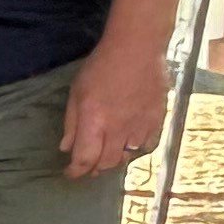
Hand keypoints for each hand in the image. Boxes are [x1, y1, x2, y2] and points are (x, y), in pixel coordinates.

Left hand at [62, 42, 167, 178]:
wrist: (138, 50)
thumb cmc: (101, 66)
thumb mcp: (77, 91)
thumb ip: (72, 122)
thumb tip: (66, 148)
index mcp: (95, 121)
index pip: (85, 158)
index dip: (76, 171)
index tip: (70, 174)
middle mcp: (118, 130)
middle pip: (107, 163)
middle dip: (94, 169)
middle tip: (87, 168)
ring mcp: (140, 127)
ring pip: (127, 157)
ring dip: (114, 161)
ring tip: (106, 157)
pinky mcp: (157, 122)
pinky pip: (145, 145)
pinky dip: (134, 150)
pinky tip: (128, 145)